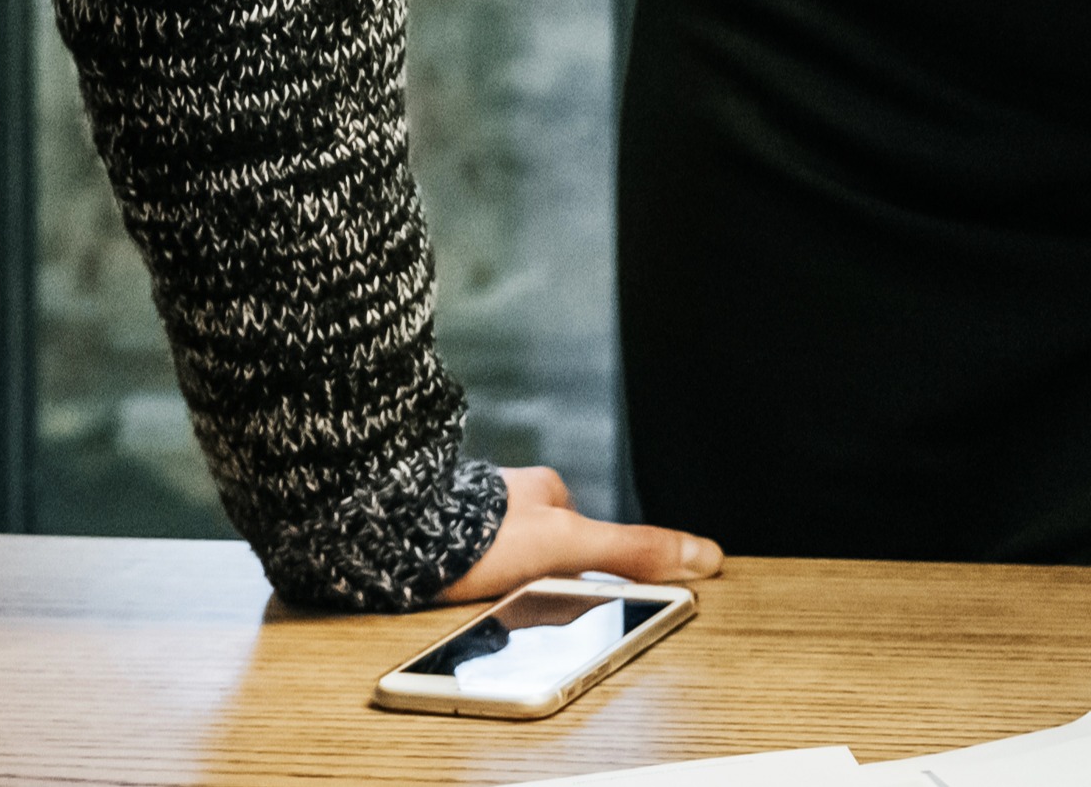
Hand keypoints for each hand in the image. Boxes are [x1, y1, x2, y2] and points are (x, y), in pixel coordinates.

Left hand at [441, 463, 722, 598]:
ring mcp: (459, 513)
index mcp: (540, 490)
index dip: (581, 557)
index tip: (576, 583)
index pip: (576, 524)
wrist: (388, 532)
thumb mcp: (569, 545)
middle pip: (532, 537)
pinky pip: (448, 556)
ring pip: (488, 546)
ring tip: (478, 600)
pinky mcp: (423, 534)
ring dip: (486, 571)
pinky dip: (451, 574)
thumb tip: (701, 556)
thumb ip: (632, 551)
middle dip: (531, 567)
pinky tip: (445, 594)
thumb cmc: (475, 533)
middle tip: (522, 598)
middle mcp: (499, 494)